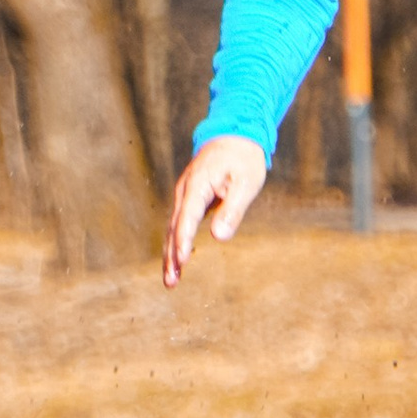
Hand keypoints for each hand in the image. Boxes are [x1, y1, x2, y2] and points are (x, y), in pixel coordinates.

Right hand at [164, 134, 266, 280]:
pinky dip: (177, 243)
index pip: (187, 217)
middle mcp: (185, 191)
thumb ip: (232, 210)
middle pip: (174, 227)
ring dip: (171, 254)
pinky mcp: (189, 199)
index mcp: (197, 185)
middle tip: (171, 282)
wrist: (235, 135)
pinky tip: (179, 262)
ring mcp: (185, 195)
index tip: (182, 261)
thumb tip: (219, 237)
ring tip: (171, 280)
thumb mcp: (246, 184)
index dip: (184, 240)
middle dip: (172, 255)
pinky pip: (180, 224)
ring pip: (174, 228)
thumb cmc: (243, 159)